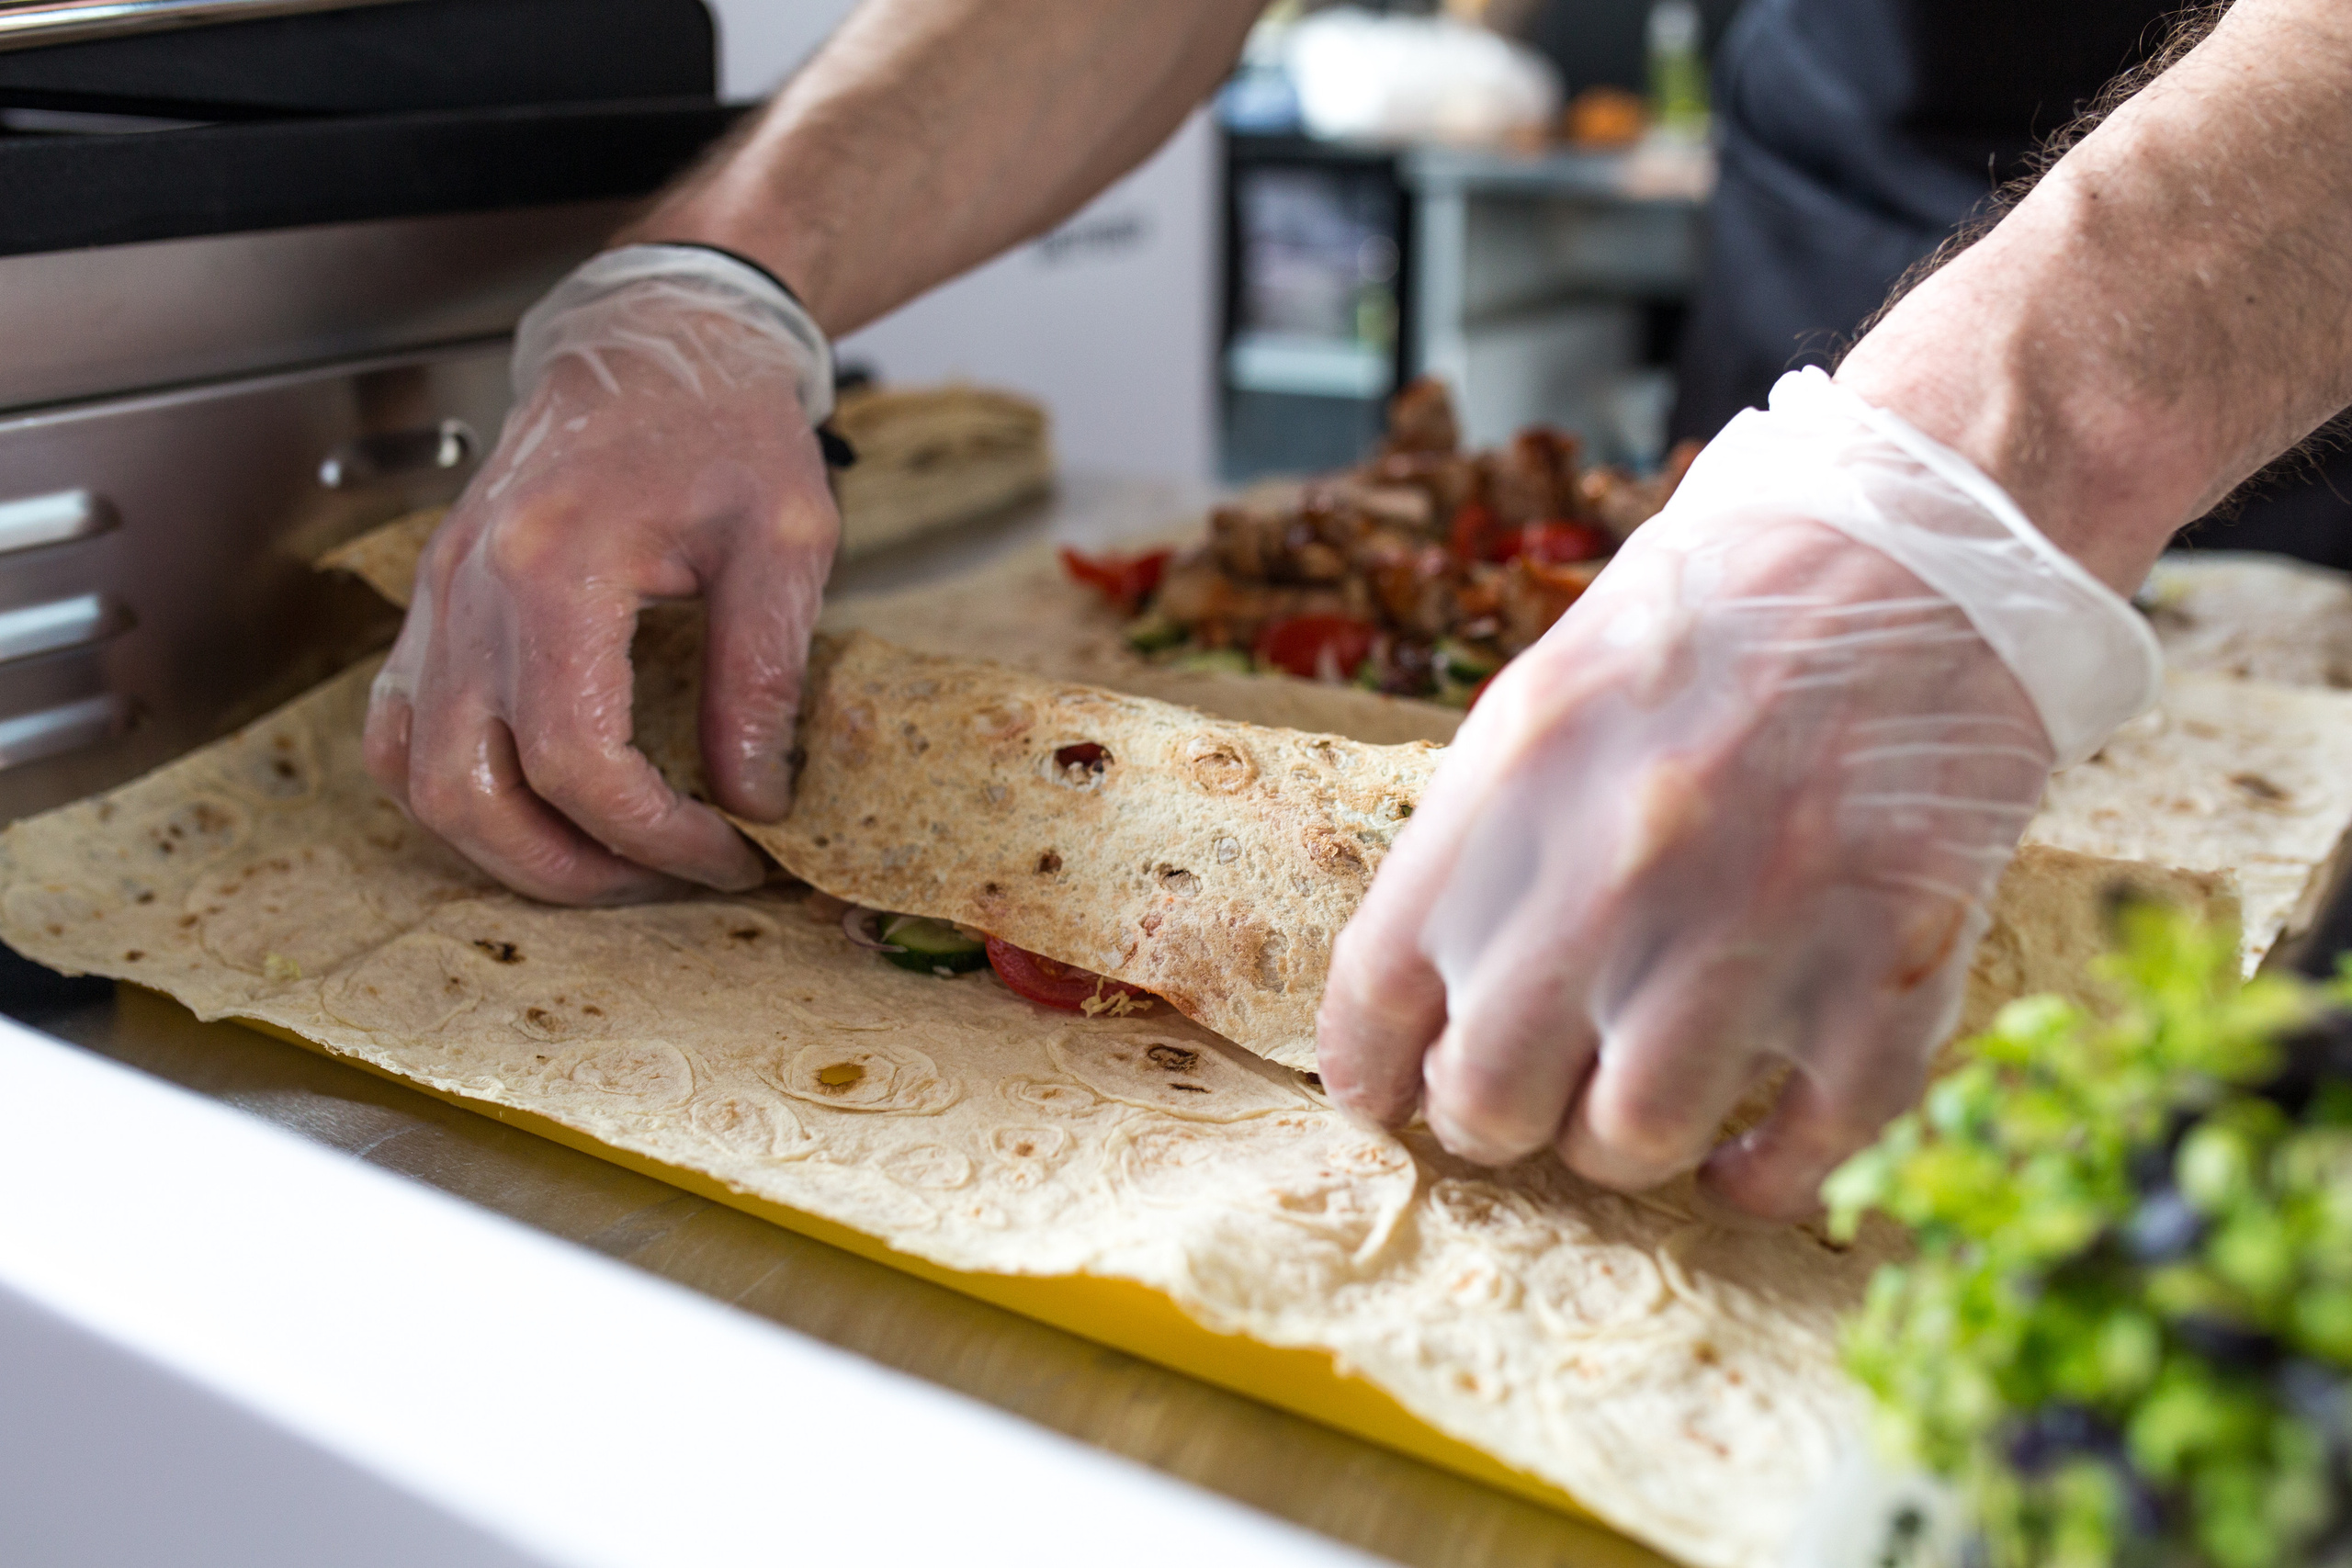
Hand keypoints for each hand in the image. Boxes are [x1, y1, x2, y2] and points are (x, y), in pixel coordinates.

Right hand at [364, 251, 838, 903]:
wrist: (654, 341)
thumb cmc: (722, 423)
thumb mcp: (785, 541)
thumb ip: (763, 676)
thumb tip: (753, 797)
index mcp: (556, 567)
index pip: (577, 760)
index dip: (655, 836)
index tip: (731, 853)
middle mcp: (471, 590)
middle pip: (472, 794)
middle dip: (576, 870)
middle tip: (671, 879)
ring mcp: (437, 600)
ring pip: (418, 780)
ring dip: (507, 849)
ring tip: (611, 860)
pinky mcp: (433, 607)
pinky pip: (400, 734)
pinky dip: (457, 795)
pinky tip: (540, 810)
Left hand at [1316, 370, 2159, 1221]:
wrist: (1935, 547)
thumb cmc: (1723, 618)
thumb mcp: (1549, 693)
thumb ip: (1479, 843)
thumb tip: (1424, 998)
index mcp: (1511, 781)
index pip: (1378, 993)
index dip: (1369, 1073)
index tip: (1388, 1096)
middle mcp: (1620, 861)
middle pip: (1490, 1098)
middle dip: (1491, 1118)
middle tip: (1521, 1099)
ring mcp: (1761, 923)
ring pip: (1633, 1141)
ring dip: (1619, 1147)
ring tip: (1634, 1107)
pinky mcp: (1892, 969)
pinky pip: (1803, 1148)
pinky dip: (1761, 1179)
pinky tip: (1745, 1161)